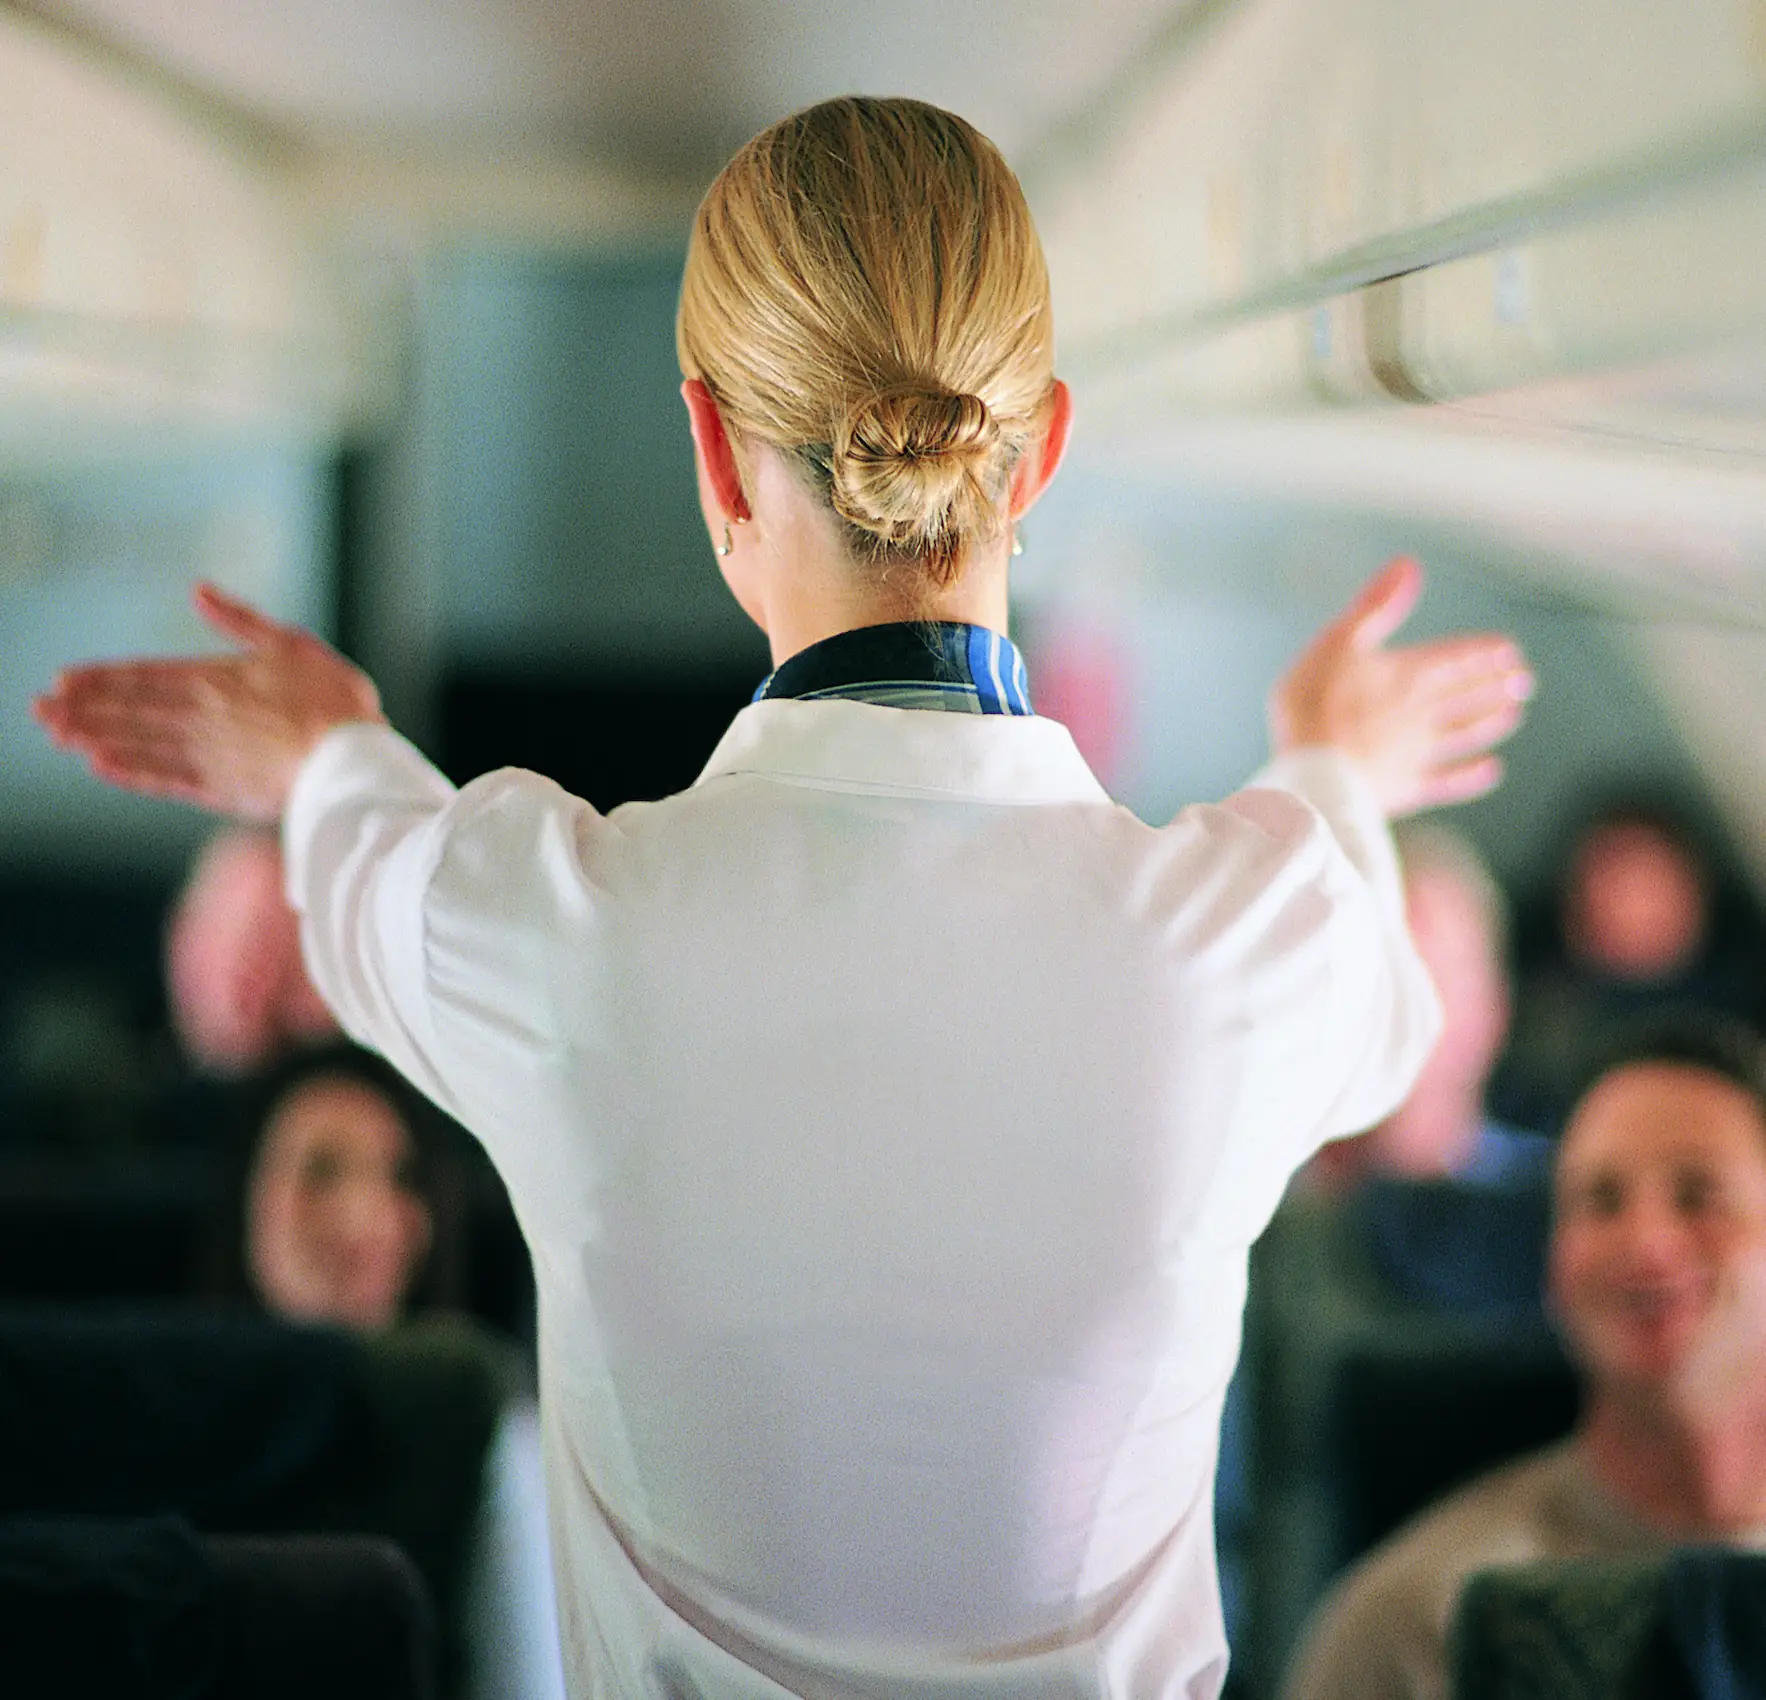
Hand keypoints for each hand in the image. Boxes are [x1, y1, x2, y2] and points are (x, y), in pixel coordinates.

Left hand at [33, 582, 384, 821]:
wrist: (349, 758)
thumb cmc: (332, 699)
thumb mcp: (291, 642)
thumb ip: (240, 619)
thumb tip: (198, 591)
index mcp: (215, 678)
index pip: (144, 675)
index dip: (101, 678)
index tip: (62, 681)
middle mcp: (199, 716)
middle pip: (129, 710)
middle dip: (81, 709)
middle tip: (39, 711)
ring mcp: (206, 755)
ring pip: (136, 743)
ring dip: (93, 739)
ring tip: (57, 737)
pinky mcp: (221, 789)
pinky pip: (164, 780)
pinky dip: (130, 774)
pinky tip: (101, 769)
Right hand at [1270, 557, 1532, 816]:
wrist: (1313, 773)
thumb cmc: (1314, 703)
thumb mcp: (1337, 642)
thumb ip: (1376, 607)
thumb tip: (1408, 565)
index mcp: (1408, 674)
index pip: (1457, 659)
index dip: (1484, 654)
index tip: (1509, 651)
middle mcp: (1422, 712)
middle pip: (1467, 695)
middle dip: (1496, 685)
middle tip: (1524, 681)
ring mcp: (1418, 752)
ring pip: (1465, 734)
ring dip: (1490, 723)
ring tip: (1513, 715)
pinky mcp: (1408, 787)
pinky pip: (1450, 780)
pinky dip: (1473, 776)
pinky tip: (1492, 771)